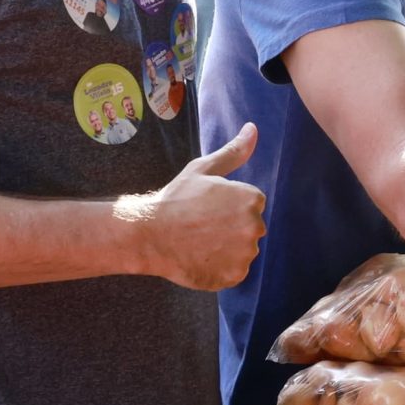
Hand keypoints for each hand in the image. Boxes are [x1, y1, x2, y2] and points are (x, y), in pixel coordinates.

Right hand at [127, 122, 266, 289]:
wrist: (148, 234)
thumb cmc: (175, 198)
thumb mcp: (204, 169)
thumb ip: (234, 151)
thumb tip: (253, 128)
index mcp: (252, 199)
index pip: (251, 205)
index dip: (227, 207)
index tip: (206, 209)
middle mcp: (255, 226)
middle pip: (249, 229)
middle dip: (230, 228)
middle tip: (201, 226)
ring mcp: (245, 254)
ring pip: (242, 251)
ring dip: (225, 249)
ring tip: (199, 242)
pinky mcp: (234, 276)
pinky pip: (233, 272)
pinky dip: (220, 269)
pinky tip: (200, 258)